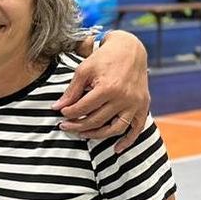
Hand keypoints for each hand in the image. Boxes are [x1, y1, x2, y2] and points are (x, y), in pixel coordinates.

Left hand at [52, 32, 149, 152]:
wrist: (130, 50)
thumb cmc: (104, 58)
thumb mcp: (83, 70)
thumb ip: (71, 91)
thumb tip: (56, 107)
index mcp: (107, 88)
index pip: (83, 108)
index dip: (69, 113)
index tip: (61, 113)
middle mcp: (123, 98)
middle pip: (96, 120)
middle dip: (77, 125)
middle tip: (64, 126)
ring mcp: (135, 104)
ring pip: (114, 129)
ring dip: (96, 135)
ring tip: (82, 134)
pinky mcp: (143, 106)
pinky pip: (136, 129)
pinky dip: (127, 140)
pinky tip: (116, 149)